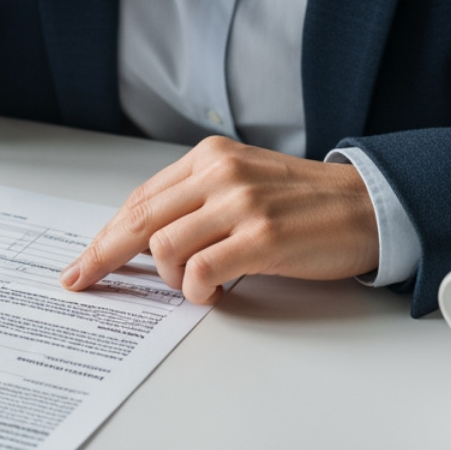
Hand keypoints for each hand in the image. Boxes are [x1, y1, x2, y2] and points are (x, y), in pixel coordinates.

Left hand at [59, 137, 380, 303]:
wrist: (368, 205)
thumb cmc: (306, 202)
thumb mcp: (243, 181)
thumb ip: (197, 198)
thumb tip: (146, 237)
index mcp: (210, 156)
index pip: (141, 197)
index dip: (107, 233)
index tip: (85, 259)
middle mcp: (219, 174)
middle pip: (139, 219)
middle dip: (104, 255)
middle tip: (82, 279)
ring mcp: (239, 205)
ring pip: (164, 247)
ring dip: (170, 278)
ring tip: (196, 284)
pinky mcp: (261, 238)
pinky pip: (200, 272)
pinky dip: (197, 290)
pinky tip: (212, 293)